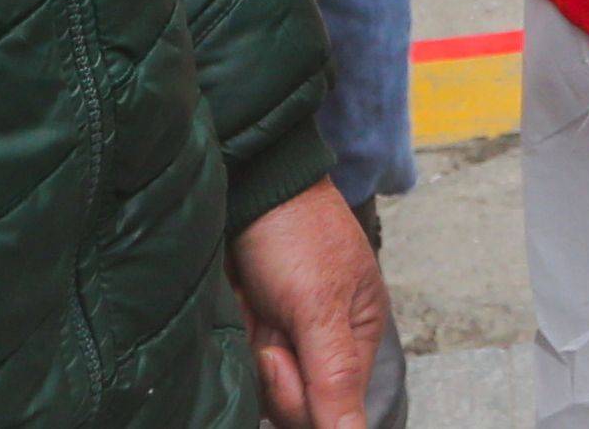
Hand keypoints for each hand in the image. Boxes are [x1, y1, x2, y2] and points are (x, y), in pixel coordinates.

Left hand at [228, 180, 386, 424]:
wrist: (250, 182)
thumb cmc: (296, 231)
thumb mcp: (320, 306)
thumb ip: (337, 378)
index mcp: (357, 338)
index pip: (333, 407)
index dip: (300, 391)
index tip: (281, 352)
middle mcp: (321, 344)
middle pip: (294, 401)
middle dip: (273, 368)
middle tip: (266, 322)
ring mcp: (282, 337)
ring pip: (260, 385)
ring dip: (248, 348)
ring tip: (250, 303)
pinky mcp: (249, 328)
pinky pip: (237, 362)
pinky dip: (231, 337)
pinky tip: (235, 304)